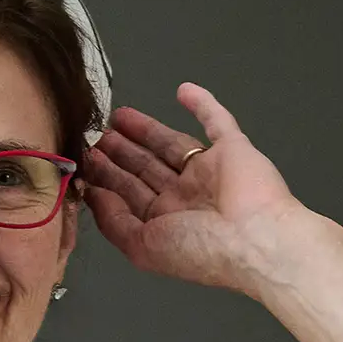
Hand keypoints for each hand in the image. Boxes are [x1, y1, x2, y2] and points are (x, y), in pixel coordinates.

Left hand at [83, 84, 307, 292]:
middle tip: (97, 135)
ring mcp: (211, 172)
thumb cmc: (203, 251)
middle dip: (122, 153)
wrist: (257, 240)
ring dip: (146, 131)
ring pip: (172, 144)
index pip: (131, 195)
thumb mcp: (142, 247)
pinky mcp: (233, 149)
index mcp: (168, 223)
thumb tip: (93, 194)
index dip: (108, 178)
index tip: (85, 160)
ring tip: (118, 117)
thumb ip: (113, 221)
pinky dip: (203, 104)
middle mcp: (188, 199)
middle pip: (147, 169)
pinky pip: (217, 121)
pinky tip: (184, 90)